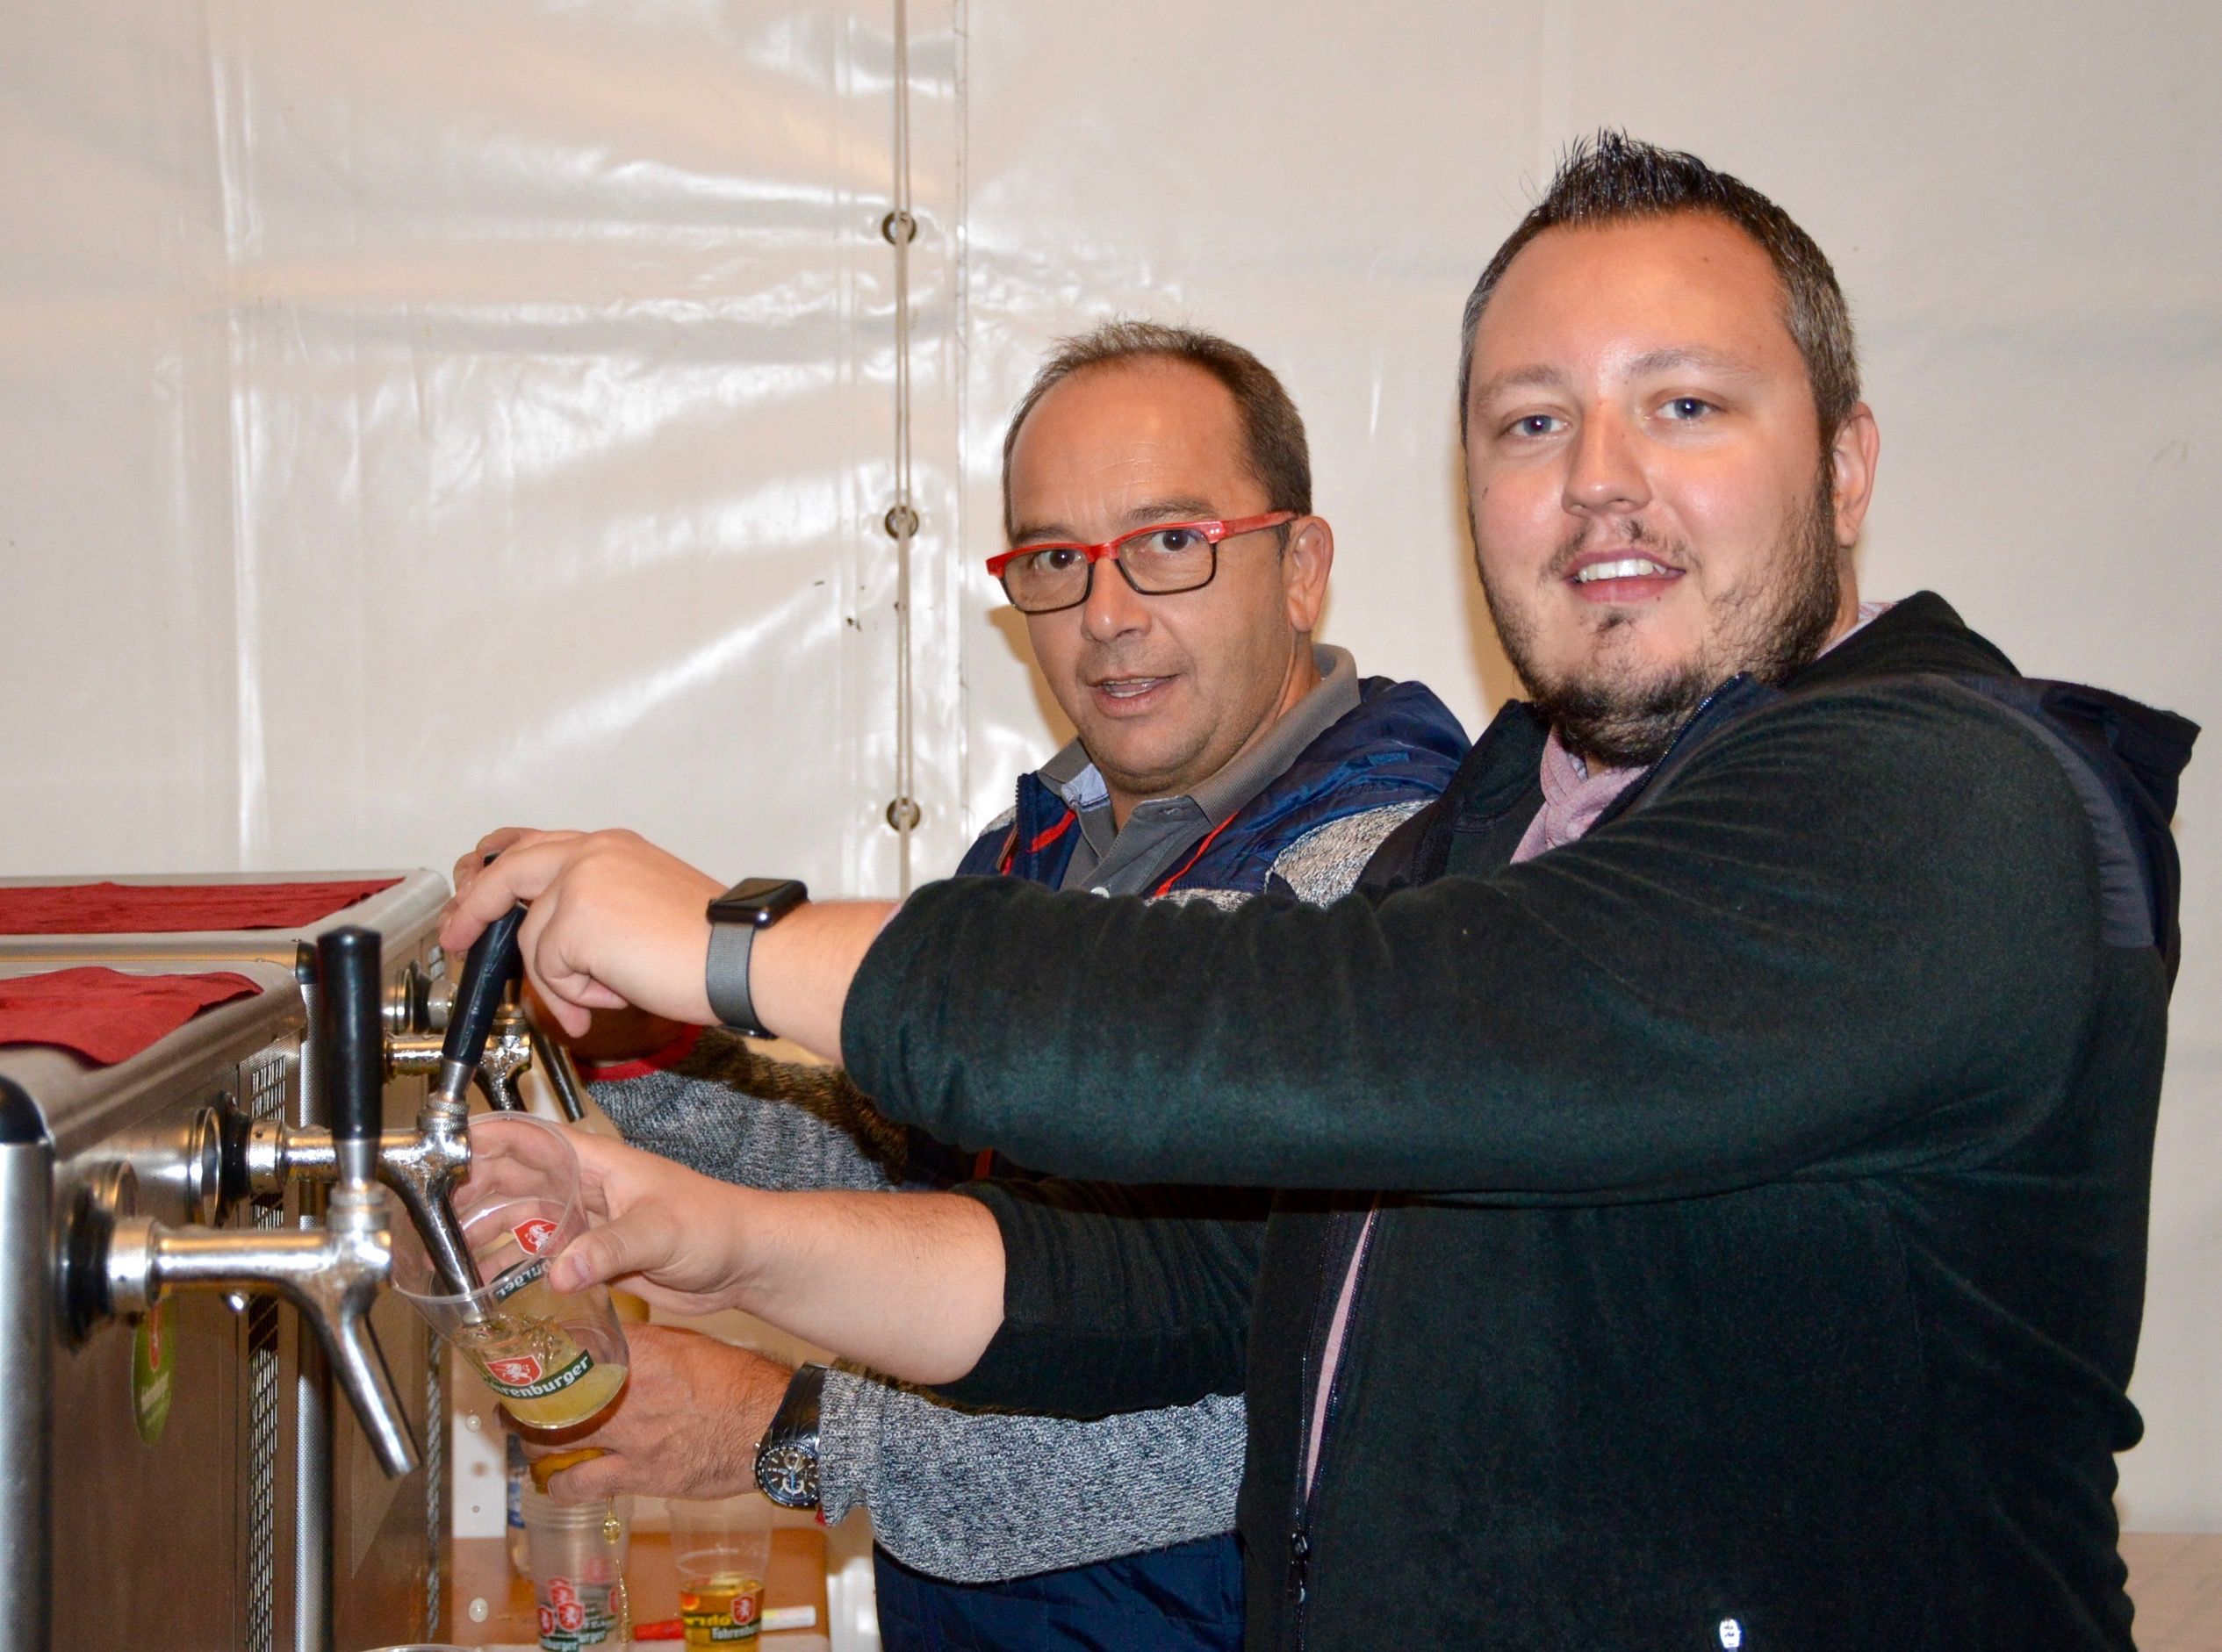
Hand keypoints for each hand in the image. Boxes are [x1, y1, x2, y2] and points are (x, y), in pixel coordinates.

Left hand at [440, 827, 722, 1036]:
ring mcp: (579, 880)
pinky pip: (548, 968)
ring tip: (605, 994)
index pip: (532, 845)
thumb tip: (545, 941)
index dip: (493, 871)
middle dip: (472, 909)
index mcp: (610, 846)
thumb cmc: (708, 944)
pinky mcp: (574, 917)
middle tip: (457, 937)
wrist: (742, 957)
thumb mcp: (638, 908)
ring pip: (532, 940)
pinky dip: (575, 993)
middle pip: (504, 871)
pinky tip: (616, 990)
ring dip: (561, 981)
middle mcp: (592, 851)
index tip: (472, 894)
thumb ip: (589, 910)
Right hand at [457, 1122, 756, 1314]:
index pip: (531, 1139)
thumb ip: (610, 1250)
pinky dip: (513, 1267)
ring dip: (486, 1232)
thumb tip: (560, 1270)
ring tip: (444, 1253)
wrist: (745, 1263)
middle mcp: (586, 1189)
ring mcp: (588, 1223)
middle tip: (428, 1215)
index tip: (443, 1148)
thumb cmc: (716, 1226)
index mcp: (598, 1164)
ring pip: (523, 1220)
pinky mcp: (595, 1258)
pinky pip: (542, 1258)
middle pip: (514, 1180)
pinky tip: (488, 1285)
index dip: (486, 1137)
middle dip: (469, 1191)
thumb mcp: (660, 1232)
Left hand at [523, 1327, 790, 1503]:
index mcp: (641, 1351)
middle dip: (523, 1404)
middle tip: (514, 1405)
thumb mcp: (687, 1346)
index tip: (527, 1359)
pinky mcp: (638, 1475)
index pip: (573, 1347)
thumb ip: (645, 1346)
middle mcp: (627, 1391)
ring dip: (532, 1444)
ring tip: (526, 1441)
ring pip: (553, 1443)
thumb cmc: (736, 1381)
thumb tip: (612, 1346)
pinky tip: (555, 1481)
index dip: (542, 1355)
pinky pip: (580, 1482)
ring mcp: (630, 1436)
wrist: (770, 1425)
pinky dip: (560, 1482)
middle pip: (550, 1397)